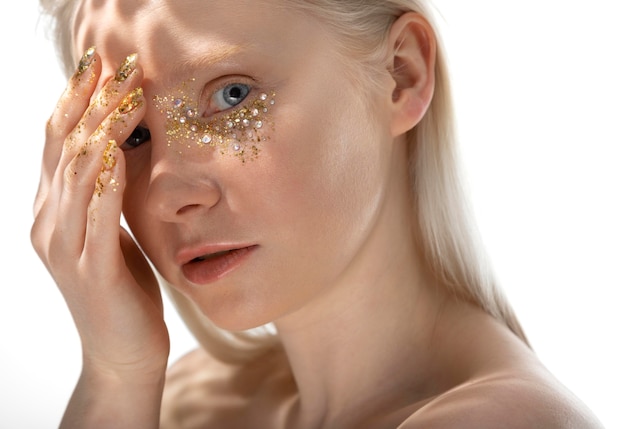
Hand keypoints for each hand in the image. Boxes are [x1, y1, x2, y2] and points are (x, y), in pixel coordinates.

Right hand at [31, 49, 169, 381]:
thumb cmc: (122, 287)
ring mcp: (64, 247)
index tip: (102, 62)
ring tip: (129, 95)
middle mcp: (48, 221)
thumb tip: (117, 148)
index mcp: (52, 209)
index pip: (58, 139)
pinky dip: (104, 182)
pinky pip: (95, 218)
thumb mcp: (110, 230)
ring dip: (103, 129)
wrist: (122, 350)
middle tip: (120, 64)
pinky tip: (117, 153)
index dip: (77, 98)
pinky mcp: (90, 270)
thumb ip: (103, 193)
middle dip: (92, 101)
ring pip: (76, 173)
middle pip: (63, 146)